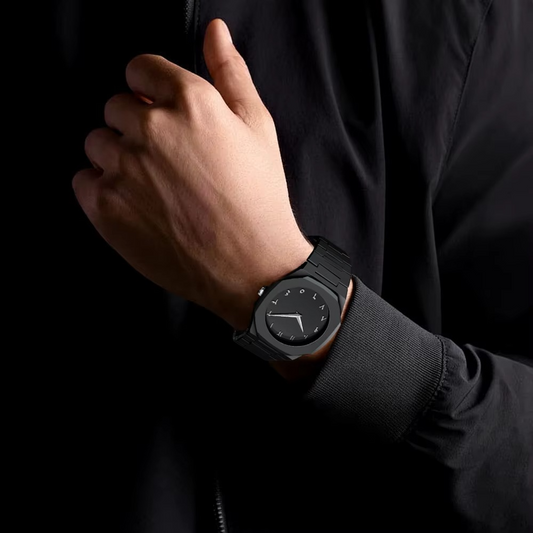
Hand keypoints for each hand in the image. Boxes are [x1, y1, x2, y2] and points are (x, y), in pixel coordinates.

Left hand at [73, 18, 312, 330]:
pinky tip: (136, 203)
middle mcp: (151, 129)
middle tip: (166, 157)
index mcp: (190, 102)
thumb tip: (215, 31)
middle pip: (116, 106)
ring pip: (97, 143)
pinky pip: (84, 180)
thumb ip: (231, 73)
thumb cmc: (259, 199)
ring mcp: (125, 169)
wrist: (250, 266)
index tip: (159, 108)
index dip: (150, 88)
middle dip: (136, 124)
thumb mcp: (258, 128)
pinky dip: (102, 187)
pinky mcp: (106, 208)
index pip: (140, 68)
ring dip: (118, 155)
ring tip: (152, 184)